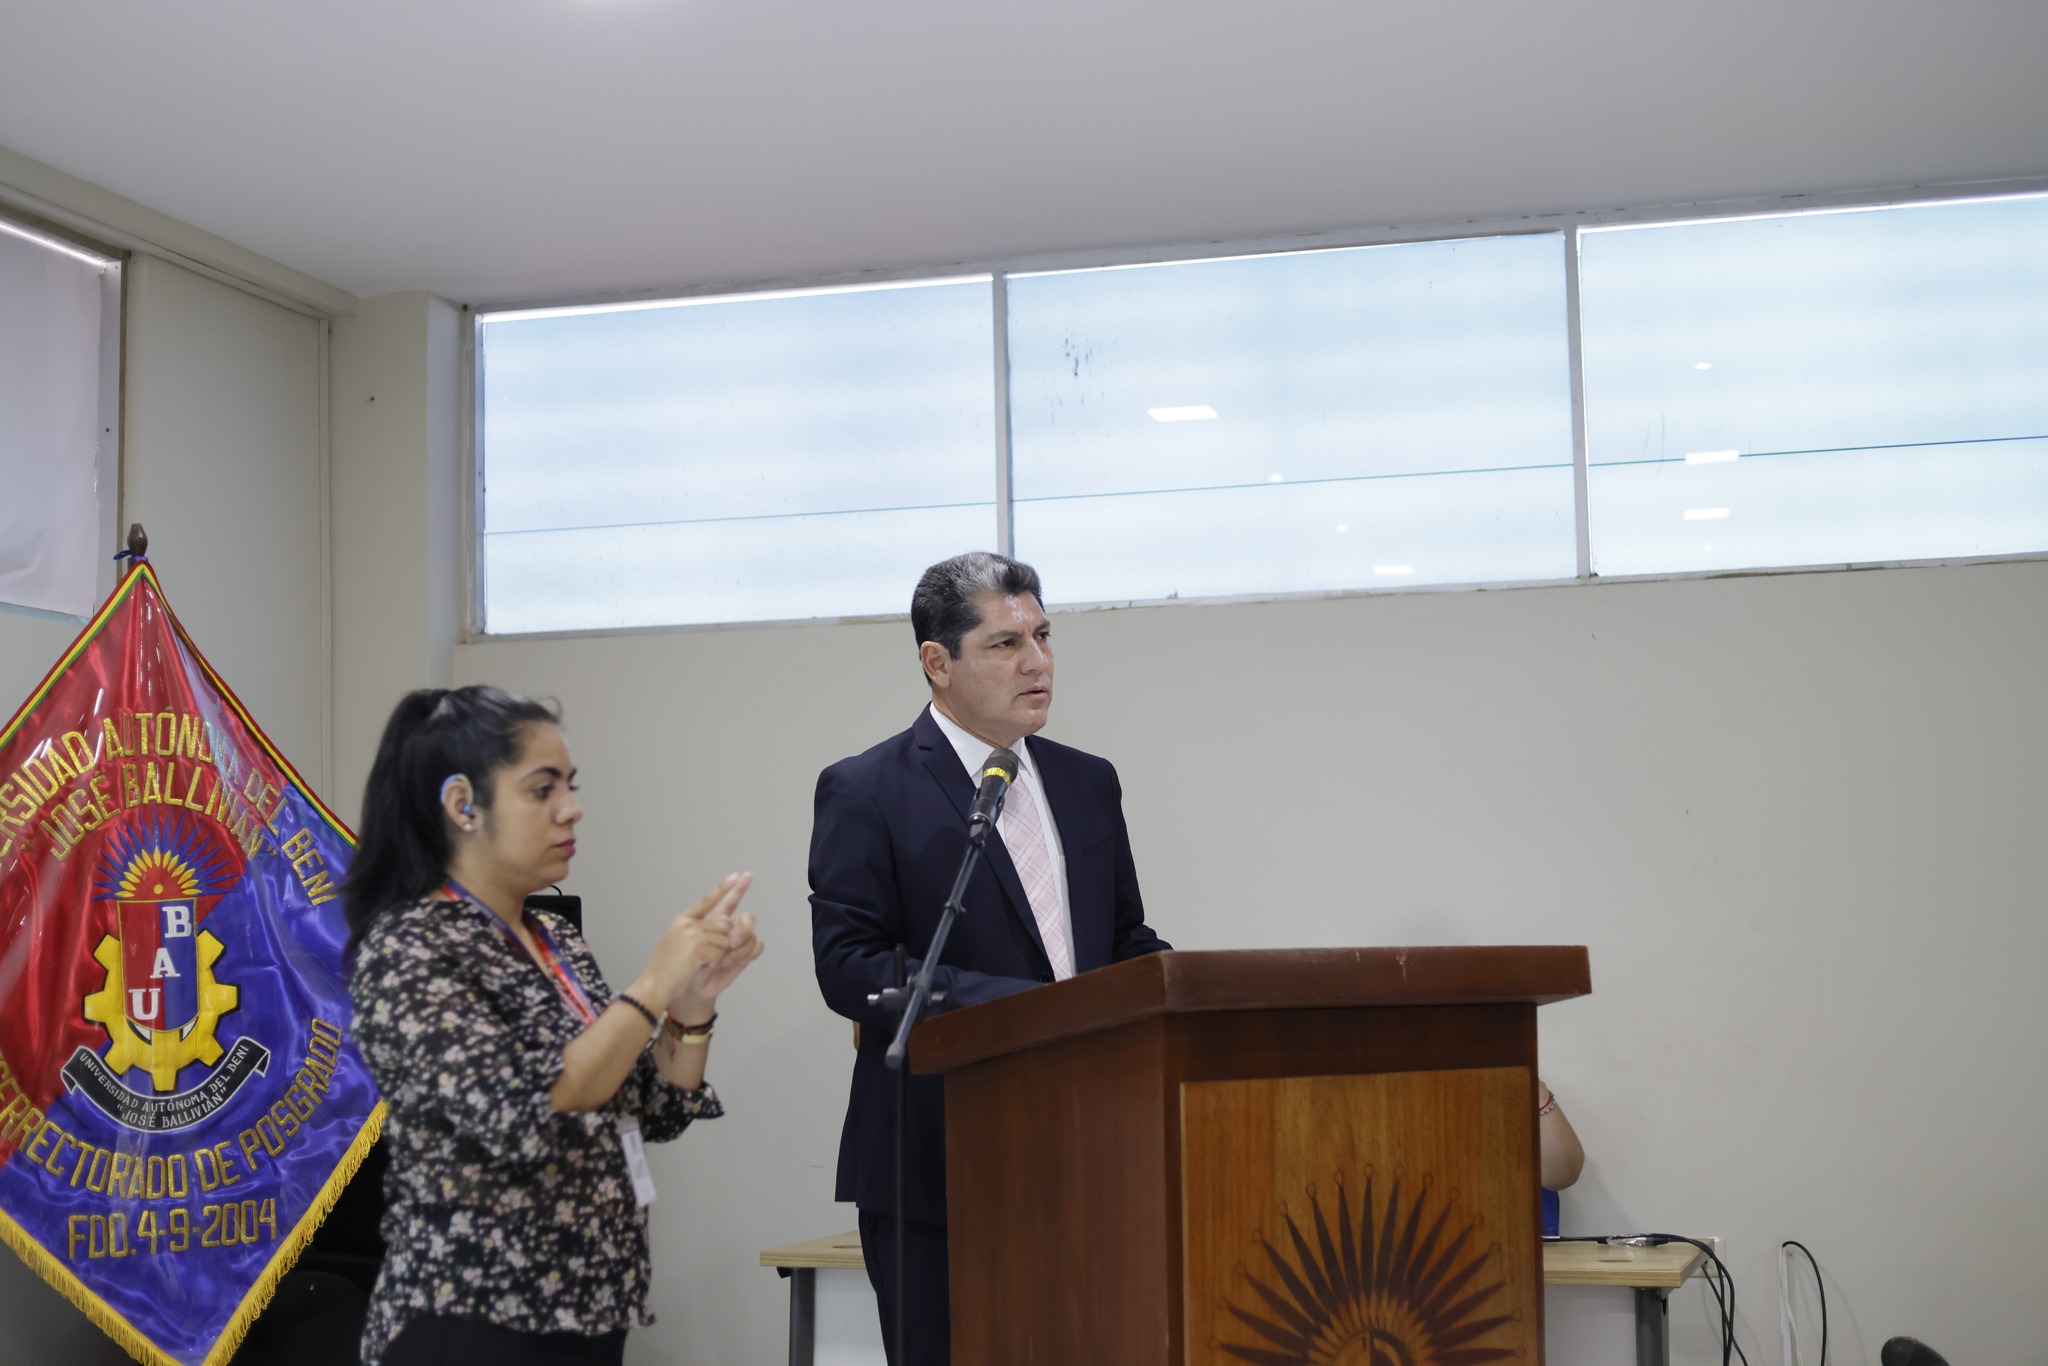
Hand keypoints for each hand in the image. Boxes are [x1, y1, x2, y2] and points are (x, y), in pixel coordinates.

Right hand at [642, 873, 751, 1004]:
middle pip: (723, 927)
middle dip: (720, 944)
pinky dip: (712, 963)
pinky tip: (696, 967)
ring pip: (724, 941)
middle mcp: (687, 923)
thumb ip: (698, 932)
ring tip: (695, 964)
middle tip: (700, 958)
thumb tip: (724, 923)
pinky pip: (720, 954)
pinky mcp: (698, 947)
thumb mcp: (679, 943)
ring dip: (716, 956)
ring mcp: (692, 934)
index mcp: (682, 920)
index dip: (722, 888)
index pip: (705, 901)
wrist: (654, 986)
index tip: (737, 876)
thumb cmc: (667, 970)